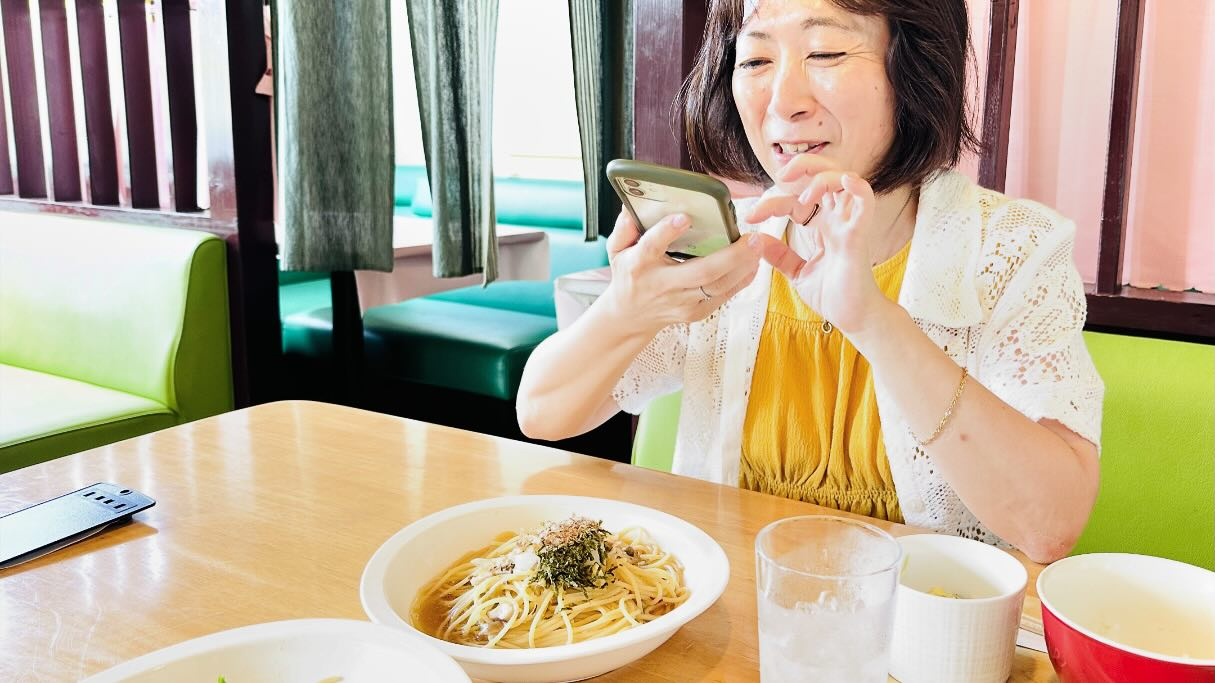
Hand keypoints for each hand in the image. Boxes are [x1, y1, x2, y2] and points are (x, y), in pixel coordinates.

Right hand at [603, 210, 760, 336]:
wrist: (630, 317)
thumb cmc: (628, 276)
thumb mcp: (617, 250)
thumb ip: (624, 227)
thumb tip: (632, 206)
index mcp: (639, 265)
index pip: (652, 247)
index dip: (666, 233)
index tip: (684, 218)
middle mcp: (662, 285)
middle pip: (700, 272)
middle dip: (730, 255)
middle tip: (752, 238)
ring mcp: (681, 302)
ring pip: (718, 286)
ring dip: (742, 267)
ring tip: (758, 247)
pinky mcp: (695, 312)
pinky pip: (723, 296)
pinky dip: (741, 280)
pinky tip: (753, 264)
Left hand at [748, 167, 888, 335]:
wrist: (853, 319)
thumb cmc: (834, 295)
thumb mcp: (798, 272)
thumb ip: (780, 256)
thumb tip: (758, 241)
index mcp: (822, 225)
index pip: (794, 200)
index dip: (771, 203)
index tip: (750, 216)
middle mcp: (836, 219)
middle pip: (825, 174)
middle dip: (802, 165)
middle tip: (781, 175)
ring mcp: (849, 225)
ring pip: (844, 179)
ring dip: (821, 177)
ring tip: (803, 196)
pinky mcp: (859, 236)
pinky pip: (865, 203)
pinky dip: (858, 187)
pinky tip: (846, 181)